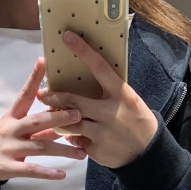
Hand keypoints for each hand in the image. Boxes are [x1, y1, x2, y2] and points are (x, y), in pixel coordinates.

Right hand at [0, 57, 87, 180]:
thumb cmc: (3, 141)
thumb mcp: (15, 128)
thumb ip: (39, 125)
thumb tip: (63, 116)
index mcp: (13, 117)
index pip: (24, 95)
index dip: (33, 79)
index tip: (44, 61)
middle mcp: (12, 130)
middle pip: (36, 121)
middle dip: (57, 118)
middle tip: (78, 114)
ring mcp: (10, 149)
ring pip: (39, 147)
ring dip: (62, 150)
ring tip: (81, 153)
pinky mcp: (10, 167)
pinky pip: (31, 170)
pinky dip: (47, 173)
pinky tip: (62, 174)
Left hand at [36, 31, 158, 168]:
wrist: (147, 151)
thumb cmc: (135, 120)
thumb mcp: (128, 99)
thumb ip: (108, 91)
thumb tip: (84, 79)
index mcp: (120, 94)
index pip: (99, 67)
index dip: (83, 51)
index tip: (68, 37)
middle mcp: (110, 112)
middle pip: (74, 101)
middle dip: (55, 97)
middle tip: (43, 94)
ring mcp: (102, 132)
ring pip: (71, 123)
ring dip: (59, 119)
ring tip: (51, 115)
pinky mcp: (97, 150)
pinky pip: (77, 141)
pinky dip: (73, 137)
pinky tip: (73, 136)